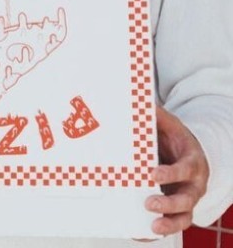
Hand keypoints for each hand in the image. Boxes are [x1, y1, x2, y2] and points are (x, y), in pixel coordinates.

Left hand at [145, 103, 209, 235]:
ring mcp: (186, 200)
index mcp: (192, 163)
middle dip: (169, 203)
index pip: (185, 170)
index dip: (171, 173)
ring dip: (169, 223)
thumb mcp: (170, 126)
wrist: (185, 154)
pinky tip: (143, 234)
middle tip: (149, 203)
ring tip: (153, 227)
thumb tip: (141, 101)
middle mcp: (193, 185)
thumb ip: (158, 117)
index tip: (153, 173)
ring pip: (183, 217)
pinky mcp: (175, 210)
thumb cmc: (175, 140)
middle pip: (187, 199)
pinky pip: (170, 223)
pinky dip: (159, 231)